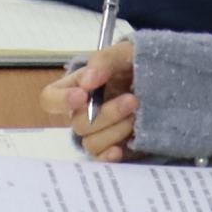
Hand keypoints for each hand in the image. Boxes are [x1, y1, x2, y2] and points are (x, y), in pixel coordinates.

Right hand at [43, 39, 138, 161]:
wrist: (162, 83)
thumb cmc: (134, 65)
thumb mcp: (123, 53)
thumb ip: (104, 60)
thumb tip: (88, 82)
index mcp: (74, 88)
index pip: (50, 98)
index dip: (62, 100)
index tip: (83, 95)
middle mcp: (80, 113)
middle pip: (77, 123)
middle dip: (106, 113)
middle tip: (132, 101)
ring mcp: (95, 133)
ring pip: (91, 142)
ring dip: (114, 131)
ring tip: (136, 117)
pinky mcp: (111, 147)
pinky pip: (101, 158)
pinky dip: (109, 156)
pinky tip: (121, 149)